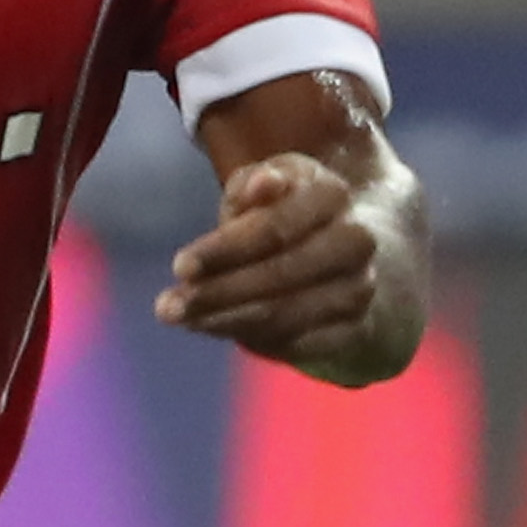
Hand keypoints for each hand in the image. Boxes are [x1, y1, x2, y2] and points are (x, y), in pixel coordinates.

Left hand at [158, 148, 422, 382]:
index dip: (225, 249)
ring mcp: (359, 287)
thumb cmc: (285, 214)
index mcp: (331, 194)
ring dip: (226, 320)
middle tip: (167, 307)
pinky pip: (299, 343)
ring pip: (287, 314)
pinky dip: (254, 338)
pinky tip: (216, 328)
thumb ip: (251, 187)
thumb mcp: (264, 188)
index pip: (275, 227)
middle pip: (281, 274)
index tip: (179, 267)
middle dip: (218, 292)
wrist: (344, 256)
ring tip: (184, 319)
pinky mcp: (357, 329)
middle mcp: (354, 241)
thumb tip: (263, 183)